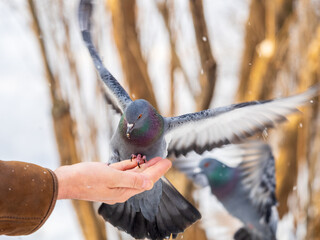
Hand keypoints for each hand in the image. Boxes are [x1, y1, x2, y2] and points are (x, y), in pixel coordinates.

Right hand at [54, 157, 171, 203]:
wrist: (66, 181)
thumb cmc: (86, 179)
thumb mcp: (111, 177)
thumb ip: (130, 179)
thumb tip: (149, 182)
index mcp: (123, 192)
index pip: (146, 181)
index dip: (158, 171)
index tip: (168, 162)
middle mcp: (120, 190)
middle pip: (142, 178)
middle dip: (154, 169)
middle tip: (164, 160)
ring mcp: (113, 184)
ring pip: (133, 174)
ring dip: (144, 167)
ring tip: (154, 159)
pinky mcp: (107, 178)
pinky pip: (123, 172)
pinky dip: (130, 166)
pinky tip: (135, 161)